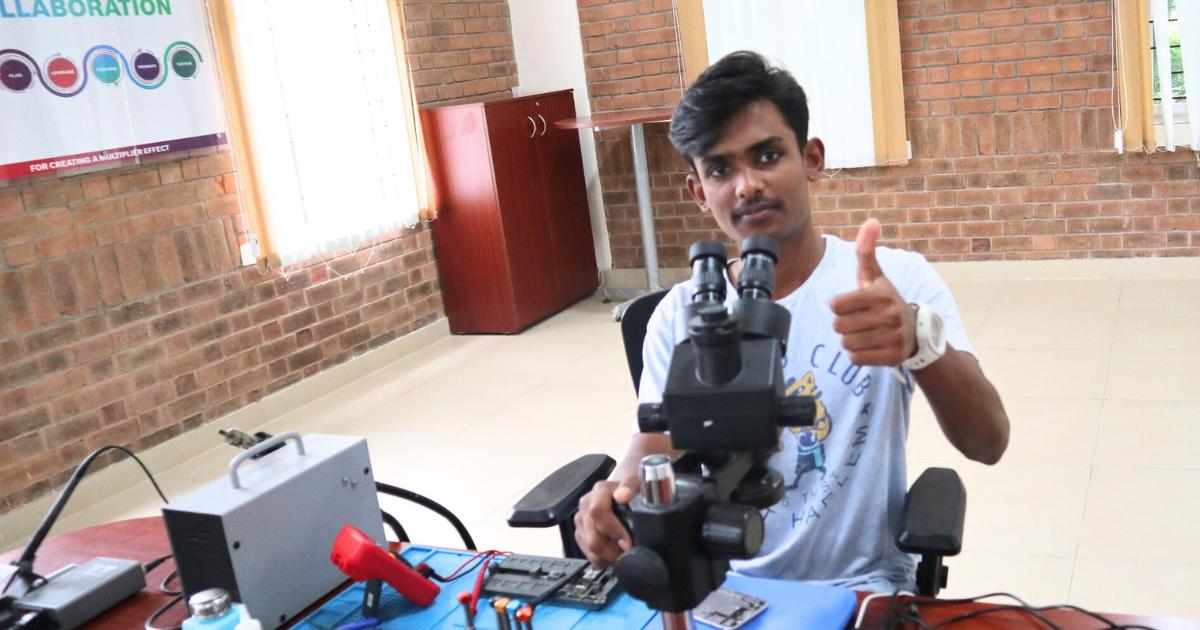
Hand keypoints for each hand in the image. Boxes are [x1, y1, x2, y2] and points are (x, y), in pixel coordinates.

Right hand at [573, 478, 637, 566]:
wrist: (621, 491)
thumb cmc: (630, 490)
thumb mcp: (636, 484)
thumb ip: (629, 487)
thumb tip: (621, 495)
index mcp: (599, 492)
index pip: (598, 513)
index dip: (613, 531)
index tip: (628, 543)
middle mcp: (586, 505)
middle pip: (592, 538)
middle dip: (612, 550)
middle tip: (628, 552)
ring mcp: (581, 520)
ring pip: (590, 549)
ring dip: (609, 556)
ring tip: (623, 552)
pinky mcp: (580, 533)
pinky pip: (588, 554)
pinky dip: (604, 558)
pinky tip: (614, 552)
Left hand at [830, 219, 915, 365]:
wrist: (915, 332)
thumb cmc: (885, 300)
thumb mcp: (875, 275)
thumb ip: (866, 251)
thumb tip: (871, 220)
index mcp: (880, 294)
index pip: (836, 305)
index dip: (839, 306)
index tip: (851, 304)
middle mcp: (888, 315)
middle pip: (839, 326)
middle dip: (844, 324)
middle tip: (859, 320)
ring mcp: (892, 338)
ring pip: (846, 344)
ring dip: (850, 340)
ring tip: (865, 332)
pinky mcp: (891, 357)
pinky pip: (856, 359)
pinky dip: (858, 354)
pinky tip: (870, 345)